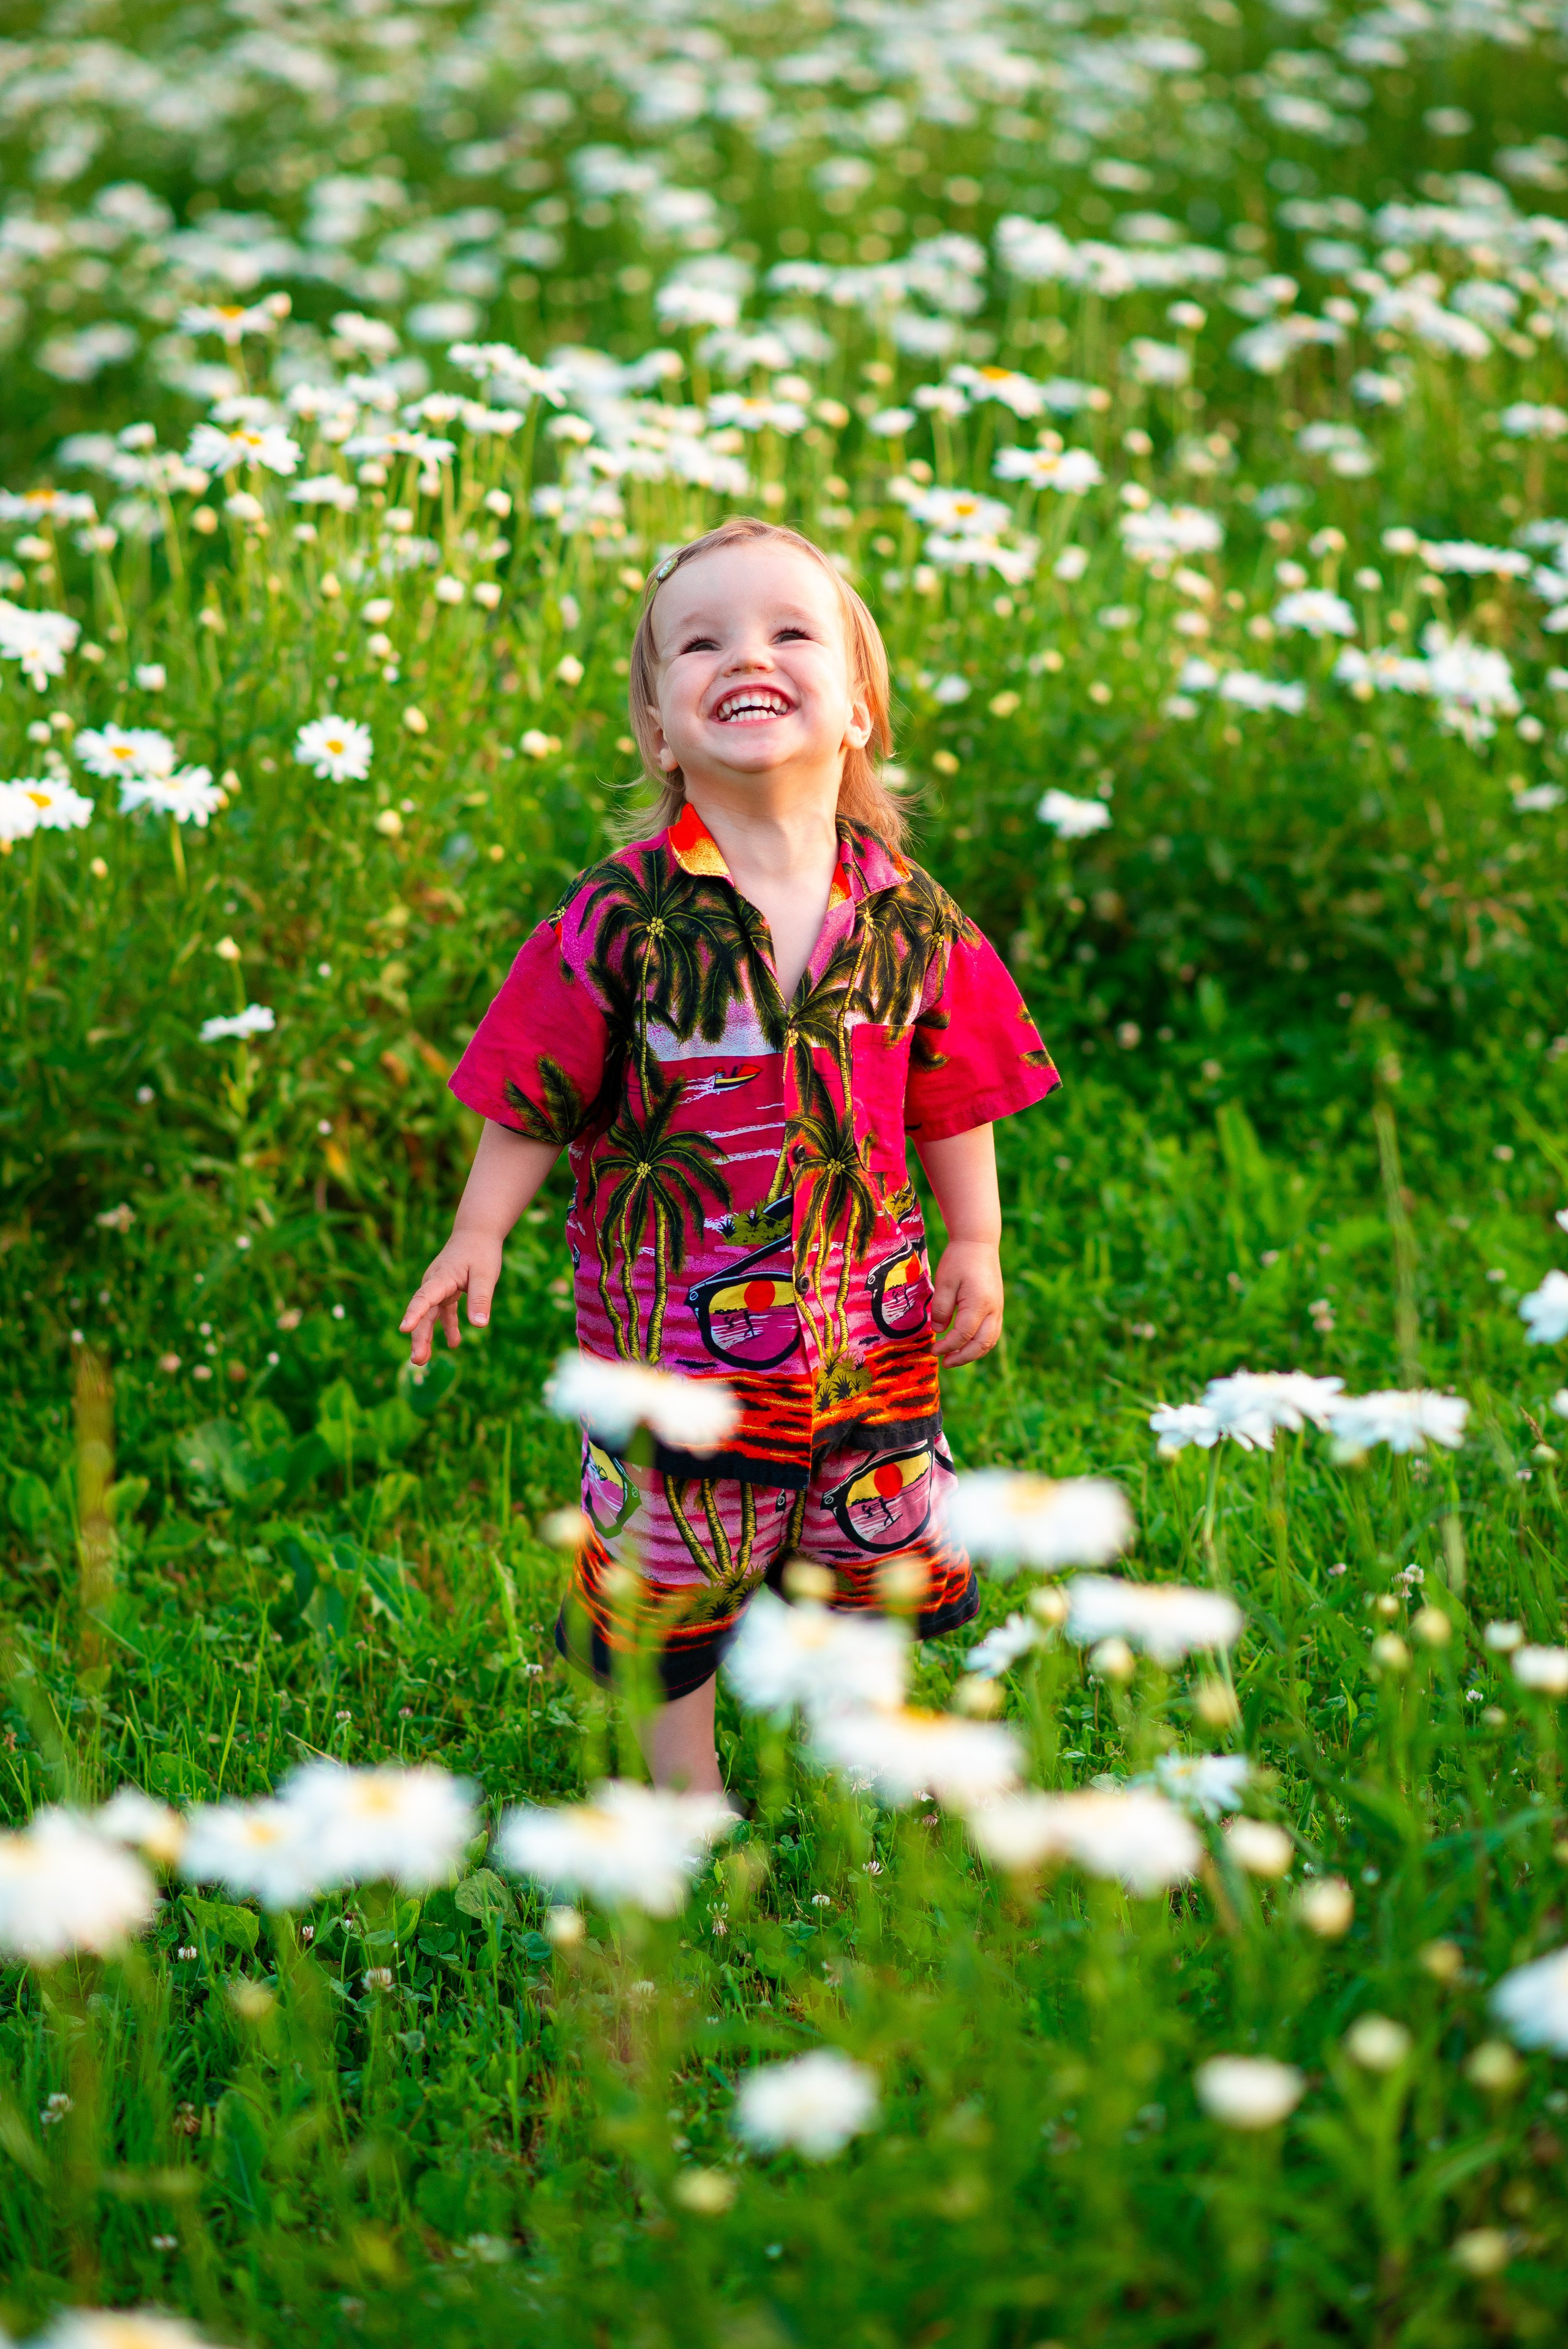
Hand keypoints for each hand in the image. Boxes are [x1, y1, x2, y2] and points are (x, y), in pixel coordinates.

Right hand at [399, 1231, 503, 1365]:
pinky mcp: (447, 1292)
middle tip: (417, 1360)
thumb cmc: (481, 1251)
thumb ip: (480, 1299)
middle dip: (419, 1337)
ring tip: (423, 1361)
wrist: (477, 1233)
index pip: (425, 1297)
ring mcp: (439, 1289)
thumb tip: (479, 1326)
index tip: (404, 1328)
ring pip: (430, 1316)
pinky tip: (454, 1343)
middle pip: (424, 1313)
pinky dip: (449, 1327)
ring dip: (427, 1336)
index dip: (415, 1313)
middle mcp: (435, 1284)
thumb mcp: (485, 1275)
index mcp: (441, 1278)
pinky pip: (445, 1313)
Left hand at [930, 1239, 1002, 1366]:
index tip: (933, 1350)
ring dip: (972, 1353)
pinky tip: (966, 1345)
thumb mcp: (944, 1282)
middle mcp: (993, 1310)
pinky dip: (980, 1344)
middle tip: (944, 1362)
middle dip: (962, 1357)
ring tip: (954, 1358)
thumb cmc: (959, 1260)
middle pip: (981, 1344)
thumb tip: (938, 1331)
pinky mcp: (997, 1307)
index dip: (947, 1347)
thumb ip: (940, 1308)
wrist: (978, 1243)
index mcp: (979, 1304)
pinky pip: (992, 1333)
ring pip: (989, 1341)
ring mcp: (998, 1309)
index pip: (963, 1335)